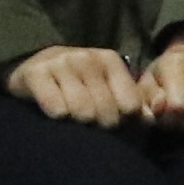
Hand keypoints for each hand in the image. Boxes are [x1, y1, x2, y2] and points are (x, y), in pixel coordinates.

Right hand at [7, 43, 139, 127]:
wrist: (32, 67)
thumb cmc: (78, 86)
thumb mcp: (109, 90)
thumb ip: (135, 106)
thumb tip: (151, 119)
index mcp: (110, 60)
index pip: (130, 106)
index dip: (123, 123)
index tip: (111, 123)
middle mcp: (87, 57)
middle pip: (106, 113)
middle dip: (99, 127)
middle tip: (88, 124)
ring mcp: (60, 62)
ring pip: (81, 112)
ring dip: (77, 124)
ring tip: (73, 120)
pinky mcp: (35, 73)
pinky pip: (55, 108)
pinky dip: (57, 117)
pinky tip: (54, 114)